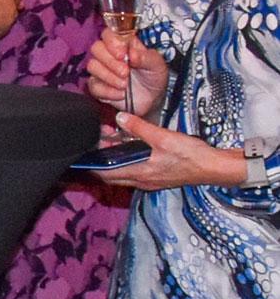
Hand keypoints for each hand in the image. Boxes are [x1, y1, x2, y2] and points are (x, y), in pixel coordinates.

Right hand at [87, 29, 169, 117]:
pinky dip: (108, 91)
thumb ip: (146, 57)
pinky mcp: (97, 86)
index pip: (109, 33)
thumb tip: (132, 53)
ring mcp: (101, 70)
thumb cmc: (154, 77)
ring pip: (92, 66)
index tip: (123, 54)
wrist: (152, 99)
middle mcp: (109, 54)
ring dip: (109, 77)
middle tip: (125, 72)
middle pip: (96, 48)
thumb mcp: (157, 65)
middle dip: (110, 61)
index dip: (112, 41)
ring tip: (125, 84)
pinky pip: (93, 85)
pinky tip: (120, 94)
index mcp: (123, 44)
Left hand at [89, 112, 247, 190]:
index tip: (84, 147)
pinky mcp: (156, 177)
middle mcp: (140, 180)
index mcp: (139, 173)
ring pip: (121, 171)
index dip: (90, 162)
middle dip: (100, 157)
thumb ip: (139, 127)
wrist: (215, 168)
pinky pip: (133, 170)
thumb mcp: (164, 137)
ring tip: (112, 136)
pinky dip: (127, 159)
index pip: (104, 173)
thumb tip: (119, 118)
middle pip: (109, 173)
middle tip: (98, 137)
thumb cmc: (191, 155)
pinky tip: (130, 144)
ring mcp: (148, 180)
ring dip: (114, 157)